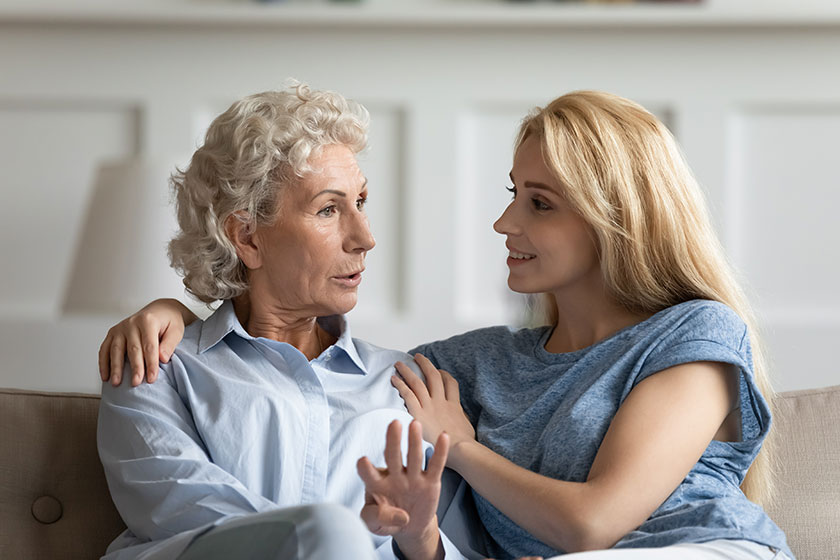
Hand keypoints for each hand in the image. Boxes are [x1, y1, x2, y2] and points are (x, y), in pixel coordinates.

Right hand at [98, 298, 192, 386]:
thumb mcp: (176, 330)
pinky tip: (105, 376)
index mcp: (148, 321)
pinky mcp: (113, 332)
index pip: (149, 346)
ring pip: (116, 349)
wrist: (159, 310)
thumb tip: (162, 358)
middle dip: (134, 367)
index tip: (151, 378)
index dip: (150, 364)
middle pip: (133, 349)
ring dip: (115, 367)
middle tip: (135, 383)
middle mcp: (132, 323)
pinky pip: (105, 348)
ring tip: (116, 383)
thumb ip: (169, 344)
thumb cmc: (168, 322)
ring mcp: (120, 328)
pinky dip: (103, 363)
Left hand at [357, 419, 448, 559]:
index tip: (363, 461)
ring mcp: (412, 477)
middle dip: (393, 440)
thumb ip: (379, 518)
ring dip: (414, 441)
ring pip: (413, 457)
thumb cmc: (386, 519)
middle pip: (392, 456)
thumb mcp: (374, 524)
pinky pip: (436, 466)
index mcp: (376, 484)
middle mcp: (394, 476)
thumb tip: (402, 516)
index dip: (366, 469)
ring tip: (415, 425)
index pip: (368, 475)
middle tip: (394, 424)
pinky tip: (443, 437)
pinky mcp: (430, 482)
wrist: (408, 526)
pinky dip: (440, 452)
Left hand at [392, 354, 475, 451]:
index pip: (450, 383)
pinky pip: (408, 395)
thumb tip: (462, 419)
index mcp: (454, 405)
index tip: (439, 370)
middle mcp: (441, 402)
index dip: (444, 374)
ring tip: (399, 364)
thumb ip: (462, 420)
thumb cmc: (465, 446)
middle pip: (433, 376)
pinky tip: (394, 379)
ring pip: (418, 382)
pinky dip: (400, 385)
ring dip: (408, 371)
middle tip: (417, 357)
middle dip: (425, 364)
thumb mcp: (468, 429)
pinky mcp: (418, 414)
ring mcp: (430, 407)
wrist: (460, 450)